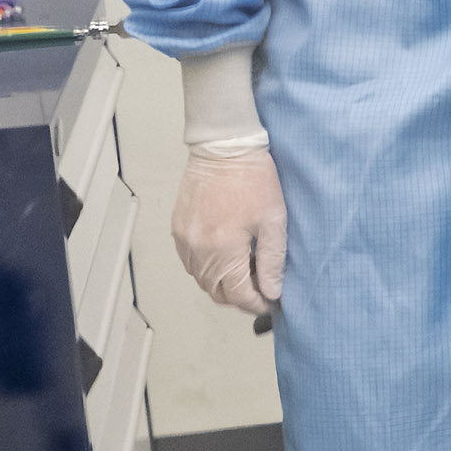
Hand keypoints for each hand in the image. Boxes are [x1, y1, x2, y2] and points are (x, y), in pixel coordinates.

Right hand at [175, 144, 286, 314]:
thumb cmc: (251, 178)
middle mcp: (197, 249)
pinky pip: (190, 261)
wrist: (224, 147)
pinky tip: (226, 257)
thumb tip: (272, 291)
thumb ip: (272, 261)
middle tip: (260, 289)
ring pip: (201, 279)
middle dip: (239, 296)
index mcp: (222, 249)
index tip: (270, 301)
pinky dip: (208, 268)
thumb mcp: (273, 221)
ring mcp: (184, 239)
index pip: (237, 294)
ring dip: (222, 284)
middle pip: (215, 291)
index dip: (256, 303)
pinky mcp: (178, 228)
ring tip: (246, 272)